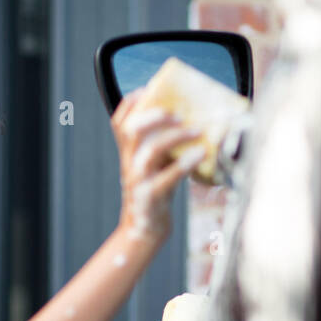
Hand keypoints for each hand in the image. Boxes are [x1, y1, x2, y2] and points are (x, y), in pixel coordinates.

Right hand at [111, 92, 204, 240]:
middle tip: (178, 112)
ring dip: (175, 137)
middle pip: (132, 130)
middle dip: (154, 115)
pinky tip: (200, 153)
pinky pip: (168, 177)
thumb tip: (196, 121)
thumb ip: (165, 146)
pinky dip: (185, 164)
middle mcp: (130, 164)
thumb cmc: (156, 194)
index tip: (150, 89)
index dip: (132, 102)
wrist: (144, 231)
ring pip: (149, 151)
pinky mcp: (151, 197)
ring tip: (197, 130)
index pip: (120, 122)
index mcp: (129, 154)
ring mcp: (138, 181)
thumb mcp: (156, 165)